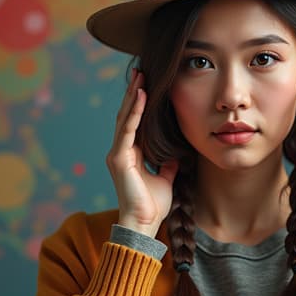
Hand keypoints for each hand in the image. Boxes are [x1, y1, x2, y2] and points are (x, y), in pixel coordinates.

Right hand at [106, 69, 178, 237]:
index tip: (147, 85)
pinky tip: (141, 95)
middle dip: (134, 93)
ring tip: (140, 77)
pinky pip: (128, 129)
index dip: (140, 104)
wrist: (144, 224)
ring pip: (126, 118)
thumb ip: (168, 165)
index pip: (135, 123)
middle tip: (141, 72)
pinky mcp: (119, 157)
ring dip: (133, 96)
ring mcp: (118, 153)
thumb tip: (177, 156)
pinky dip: (135, 111)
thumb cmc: (153, 205)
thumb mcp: (166, 179)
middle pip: (127, 115)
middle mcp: (121, 151)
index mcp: (131, 155)